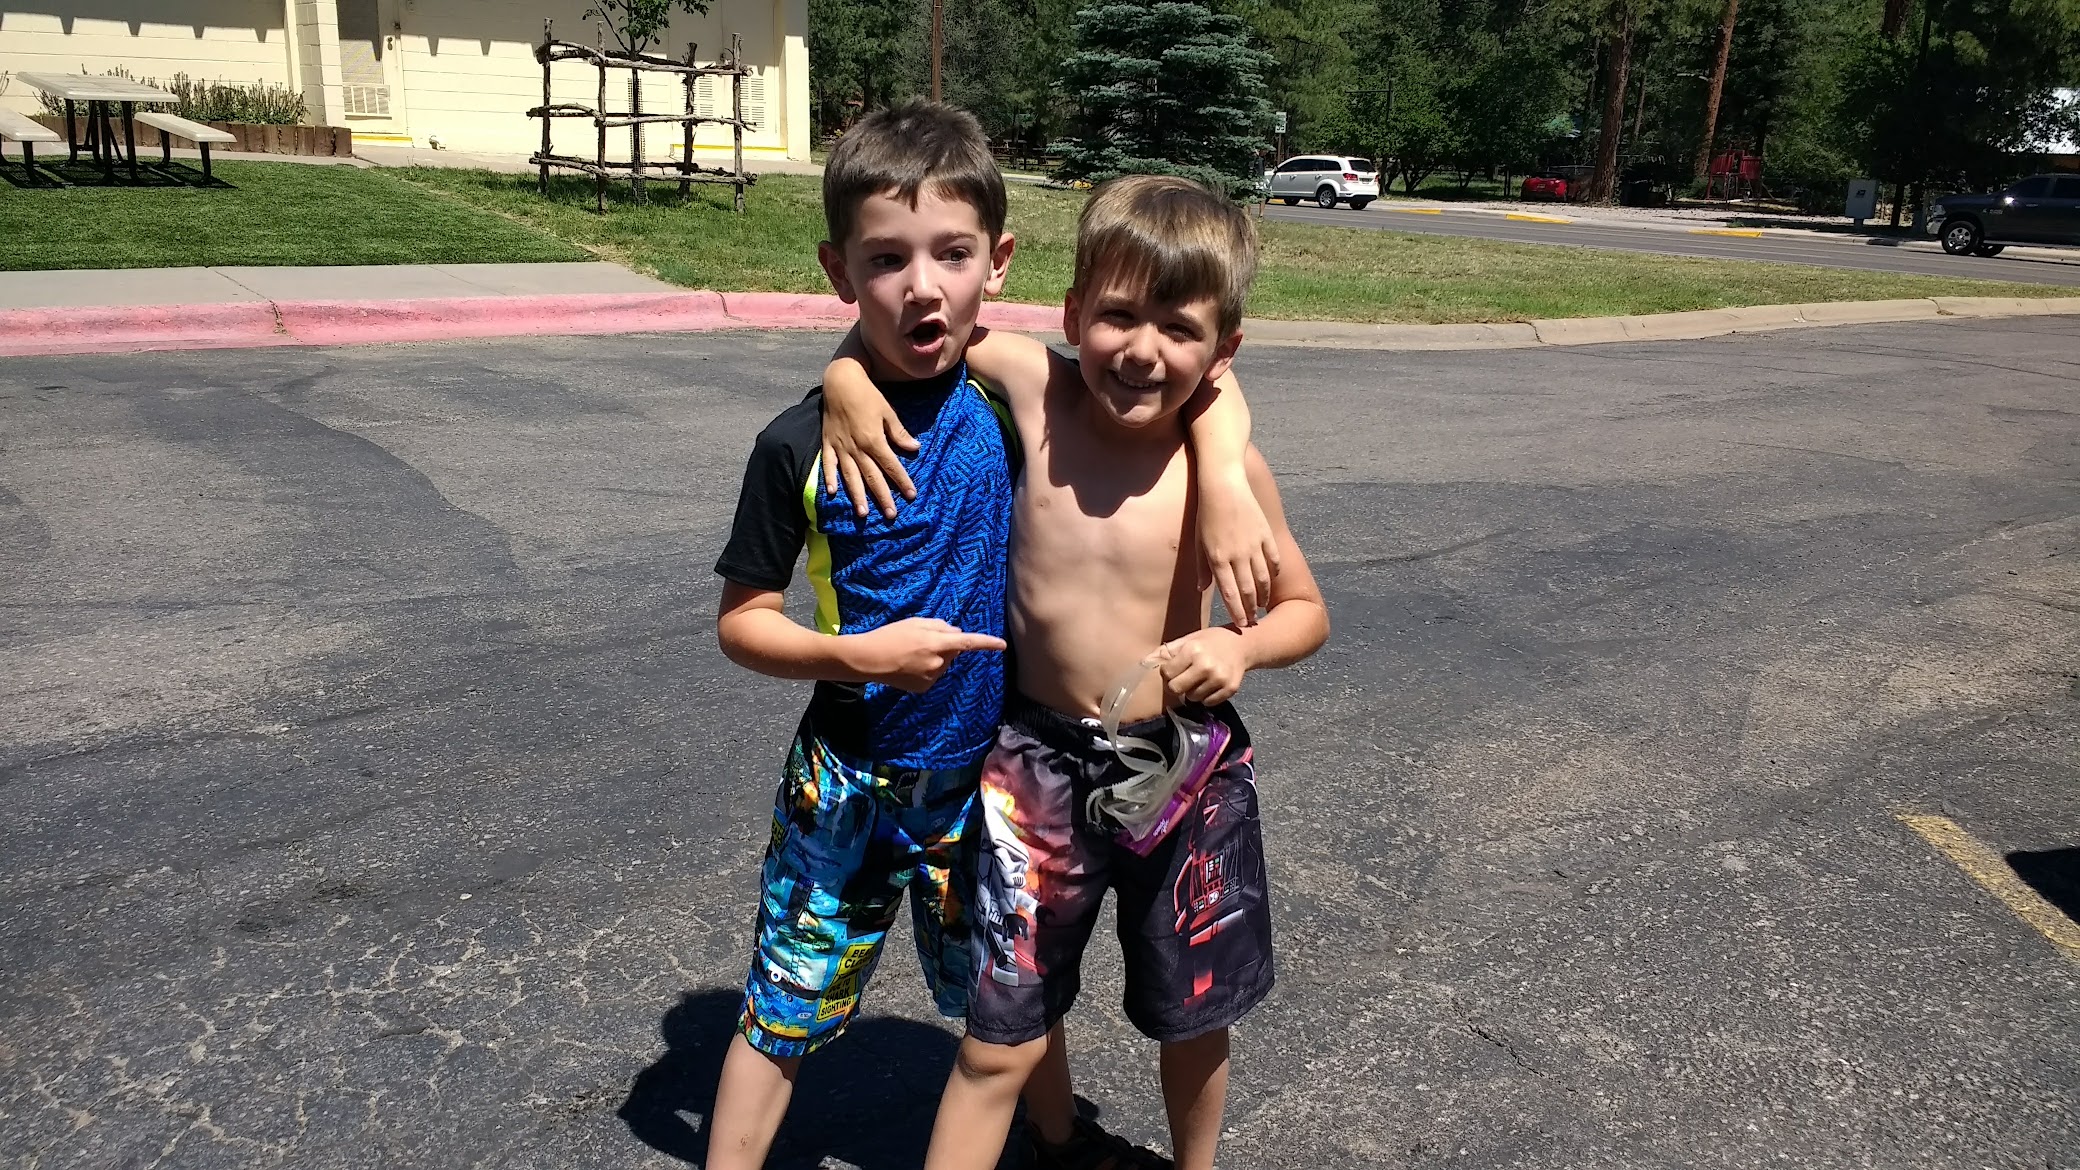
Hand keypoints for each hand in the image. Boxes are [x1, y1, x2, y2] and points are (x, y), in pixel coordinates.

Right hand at [821, 389, 919, 519]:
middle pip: (871, 477)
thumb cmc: (867, 395)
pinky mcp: (828, 443)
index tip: (911, 495)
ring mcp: (840, 447)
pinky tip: (832, 493)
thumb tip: (914, 448)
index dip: (902, 481)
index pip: (891, 465)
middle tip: (891, 515)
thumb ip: (899, 433)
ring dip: (857, 496)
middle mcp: (857, 448)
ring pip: (850, 476)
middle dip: (882, 497)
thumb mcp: (887, 411)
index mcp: (873, 440)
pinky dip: (829, 478)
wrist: (840, 381)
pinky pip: (828, 464)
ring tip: (863, 513)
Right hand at [844, 618, 1005, 692]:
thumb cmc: (890, 636)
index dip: (986, 643)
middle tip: (921, 639)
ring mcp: (932, 678)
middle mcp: (938, 663)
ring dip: (934, 657)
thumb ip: (940, 626)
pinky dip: (926, 669)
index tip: (1002, 645)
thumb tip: (956, 634)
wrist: (869, 660)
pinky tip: (908, 665)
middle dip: (945, 645)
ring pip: (943, 664)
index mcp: (937, 643)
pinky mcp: (924, 688)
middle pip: (953, 651)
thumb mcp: (916, 622)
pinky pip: (933, 675)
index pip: (968, 643)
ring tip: (910, 653)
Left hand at [1151, 627, 1249, 705]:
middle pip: (1177, 689)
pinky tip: (1210, 684)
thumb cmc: (1211, 641)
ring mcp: (1219, 679)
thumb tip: (1143, 663)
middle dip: (1177, 684)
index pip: (1167, 673)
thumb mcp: (1189, 639)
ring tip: (1200, 678)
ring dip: (1192, 691)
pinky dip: (1206, 697)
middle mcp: (1206, 666)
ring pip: (1192, 698)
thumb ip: (1166, 651)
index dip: (1168, 672)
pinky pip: (1208, 703)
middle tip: (1185, 676)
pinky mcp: (1230, 689)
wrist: (1243, 645)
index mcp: (1193, 650)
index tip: (1175, 667)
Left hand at [1197, 468, 1278, 625]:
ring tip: (1262, 604)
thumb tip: (1202, 588)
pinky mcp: (1265, 533)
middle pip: (1248, 590)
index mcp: (1218, 558)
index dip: (1237, 612)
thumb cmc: (1206, 513)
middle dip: (1251, 609)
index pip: (1230, 593)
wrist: (1224, 485)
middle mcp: (1237, 555)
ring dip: (1264, 594)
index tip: (1241, 625)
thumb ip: (1201, 567)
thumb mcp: (1198, 540)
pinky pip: (1273, 558)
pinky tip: (1272, 579)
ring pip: (1263, 577)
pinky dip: (1274, 572)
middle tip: (1253, 621)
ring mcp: (1254, 544)